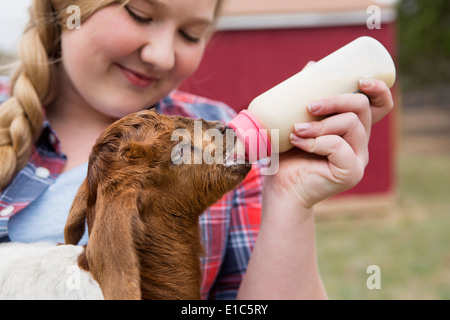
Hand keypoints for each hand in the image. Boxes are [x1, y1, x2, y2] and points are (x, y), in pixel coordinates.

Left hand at [264, 78, 393, 208]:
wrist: (281, 188)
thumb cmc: (287, 155)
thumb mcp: (297, 120)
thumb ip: (306, 97)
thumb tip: (312, 65)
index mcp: (352, 130)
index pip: (378, 107)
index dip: (377, 90)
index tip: (360, 79)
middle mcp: (360, 143)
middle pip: (362, 109)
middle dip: (336, 101)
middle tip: (310, 106)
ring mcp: (358, 159)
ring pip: (350, 124)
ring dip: (320, 124)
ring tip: (296, 131)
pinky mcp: (351, 172)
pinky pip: (338, 146)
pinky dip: (316, 141)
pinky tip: (298, 142)